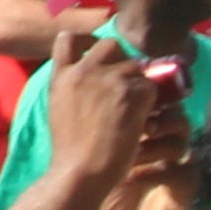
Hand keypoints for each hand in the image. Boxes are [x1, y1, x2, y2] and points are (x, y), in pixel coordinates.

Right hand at [35, 27, 171, 201]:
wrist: (80, 171)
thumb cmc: (70, 151)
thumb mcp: (58, 109)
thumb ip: (72, 88)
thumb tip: (92, 81)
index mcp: (61, 76)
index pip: (69, 38)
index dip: (87, 41)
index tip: (96, 51)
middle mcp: (83, 71)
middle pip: (110, 45)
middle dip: (122, 59)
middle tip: (128, 82)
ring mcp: (107, 80)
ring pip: (135, 67)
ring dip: (139, 84)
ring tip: (138, 108)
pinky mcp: (130, 94)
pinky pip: (151, 86)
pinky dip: (152, 101)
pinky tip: (145, 119)